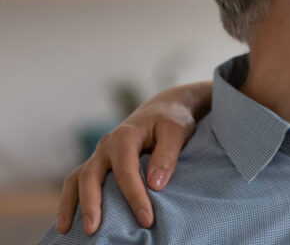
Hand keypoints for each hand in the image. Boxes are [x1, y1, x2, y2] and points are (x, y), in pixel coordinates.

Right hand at [55, 82, 209, 234]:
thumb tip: (154, 185)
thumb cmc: (171, 121)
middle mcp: (106, 145)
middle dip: (91, 204)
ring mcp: (99, 155)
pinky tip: (68, 220)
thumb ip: (167, 156)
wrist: (162, 110)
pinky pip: (78, 181)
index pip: (126, 171)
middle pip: (91, 176)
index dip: (135, 197)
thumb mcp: (176, 132)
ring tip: (64, 229)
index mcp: (125, 136)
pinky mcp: (99, 163)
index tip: (146, 219)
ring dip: (70, 204)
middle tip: (92, 230)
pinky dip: (71, 199)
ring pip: (77, 179)